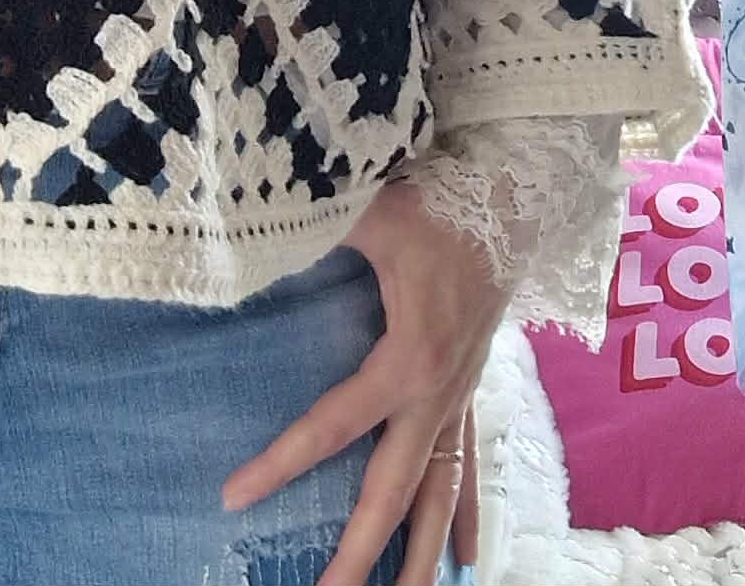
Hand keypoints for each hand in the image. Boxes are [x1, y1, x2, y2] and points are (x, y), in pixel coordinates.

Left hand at [219, 178, 510, 585]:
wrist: (510, 196)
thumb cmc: (436, 203)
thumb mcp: (370, 213)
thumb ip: (313, 229)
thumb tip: (252, 233)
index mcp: (409, 357)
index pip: (333, 425)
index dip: (280, 463)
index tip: (234, 497)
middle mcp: (438, 392)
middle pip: (396, 490)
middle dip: (363, 551)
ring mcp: (459, 396)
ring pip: (442, 493)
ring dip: (426, 556)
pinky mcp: (470, 386)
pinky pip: (471, 465)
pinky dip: (469, 515)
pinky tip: (471, 560)